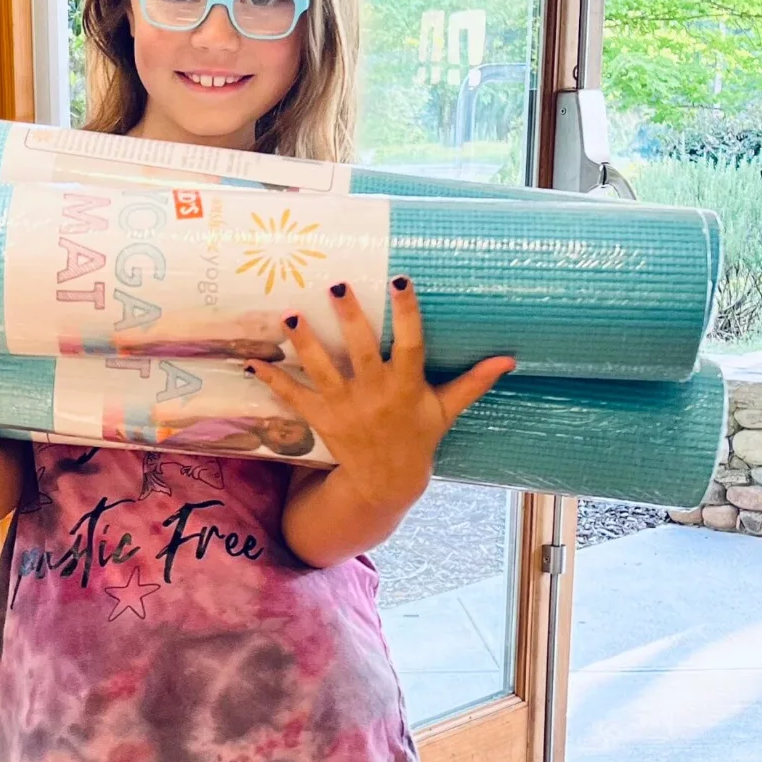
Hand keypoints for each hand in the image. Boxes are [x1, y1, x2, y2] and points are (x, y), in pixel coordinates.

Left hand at [245, 277, 514, 510]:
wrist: (386, 481)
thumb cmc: (417, 437)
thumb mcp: (446, 411)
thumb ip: (472, 382)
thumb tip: (509, 359)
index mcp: (408, 386)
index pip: (411, 343)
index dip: (407, 313)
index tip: (401, 280)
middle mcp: (376, 394)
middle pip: (362, 350)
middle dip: (349, 318)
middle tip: (337, 286)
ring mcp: (346, 407)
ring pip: (322, 369)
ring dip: (303, 342)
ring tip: (288, 314)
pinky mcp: (321, 419)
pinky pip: (293, 397)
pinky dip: (272, 380)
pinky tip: (252, 360)